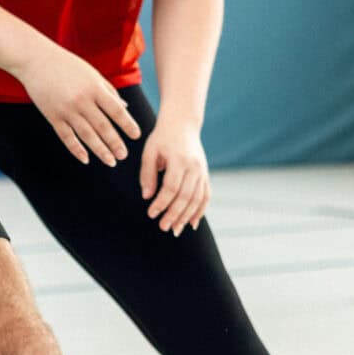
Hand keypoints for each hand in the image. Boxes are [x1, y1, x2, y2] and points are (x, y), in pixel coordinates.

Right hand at [17, 45, 142, 165]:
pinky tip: (86, 159)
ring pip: (86, 135)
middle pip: (103, 126)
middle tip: (124, 156)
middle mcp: (82, 100)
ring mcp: (66, 110)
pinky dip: (76, 150)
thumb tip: (125, 109)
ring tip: (111, 162)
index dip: (127, 124)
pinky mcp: (52, 116)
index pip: (116, 110)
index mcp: (94, 88)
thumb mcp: (91, 74)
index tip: (136, 136)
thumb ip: (108, 91)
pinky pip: (66, 137)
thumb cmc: (67, 65)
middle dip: (115, 143)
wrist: (36, 60)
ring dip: (100, 150)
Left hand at [140, 116, 210, 234]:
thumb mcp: (150, 152)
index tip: (151, 213)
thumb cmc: (162, 138)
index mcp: (179, 160)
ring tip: (176, 230)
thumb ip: (147, 174)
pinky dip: (200, 210)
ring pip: (197, 198)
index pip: (171, 187)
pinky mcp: (205, 174)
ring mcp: (202, 171)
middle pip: (186, 196)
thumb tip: (147, 197)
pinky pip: (206, 195)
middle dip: (174, 214)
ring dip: (187, 216)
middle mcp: (194, 167)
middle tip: (164, 227)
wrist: (182, 124)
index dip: (161, 203)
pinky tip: (192, 223)